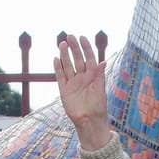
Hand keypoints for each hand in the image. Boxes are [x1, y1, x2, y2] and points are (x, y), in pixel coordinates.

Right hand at [53, 34, 113, 150]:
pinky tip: (56, 58)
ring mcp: (73, 83)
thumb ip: (99, 75)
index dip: (86, 48)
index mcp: (93, 76)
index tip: (82, 37)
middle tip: (69, 36)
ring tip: (61, 44)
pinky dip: (58, 68)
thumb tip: (103, 62)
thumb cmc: (98, 107)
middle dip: (74, 48)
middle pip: (77, 59)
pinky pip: (60, 76)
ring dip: (65, 55)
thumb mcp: (100, 90)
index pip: (89, 58)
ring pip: (68, 65)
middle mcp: (83, 77)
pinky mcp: (64, 90)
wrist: (88, 121)